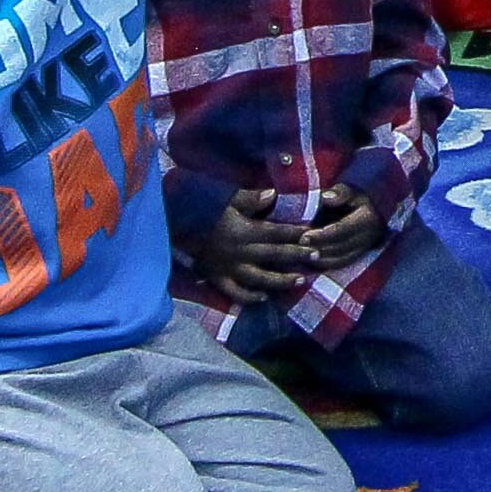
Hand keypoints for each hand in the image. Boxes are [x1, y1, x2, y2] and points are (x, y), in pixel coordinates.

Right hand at [195, 190, 316, 301]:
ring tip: (300, 281)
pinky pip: (236, 292)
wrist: (174, 226)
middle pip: (274, 255)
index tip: (312, 234)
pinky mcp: (217, 279)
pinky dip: (250, 297)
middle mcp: (240, 251)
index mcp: (244, 230)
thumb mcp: (226, 200)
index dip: (295, 233)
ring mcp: (229, 268)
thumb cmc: (203, 211)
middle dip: (297, 256)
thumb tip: (272, 194)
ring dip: (281, 280)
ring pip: (260, 278)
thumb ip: (250, 198)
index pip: (275, 232)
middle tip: (316, 257)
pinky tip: (264, 297)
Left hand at [288, 182, 386, 269]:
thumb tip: (326, 197)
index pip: (342, 230)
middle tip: (298, 248)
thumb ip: (338, 193)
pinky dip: (324, 265)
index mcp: (367, 219)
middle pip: (340, 248)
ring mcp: (364, 249)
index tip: (304, 237)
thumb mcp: (349, 190)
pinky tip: (308, 263)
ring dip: (320, 260)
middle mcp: (369, 237)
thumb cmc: (352, 198)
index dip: (322, 235)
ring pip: (340, 260)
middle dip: (318, 249)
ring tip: (301, 256)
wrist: (368, 210)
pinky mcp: (358, 257)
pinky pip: (340, 265)